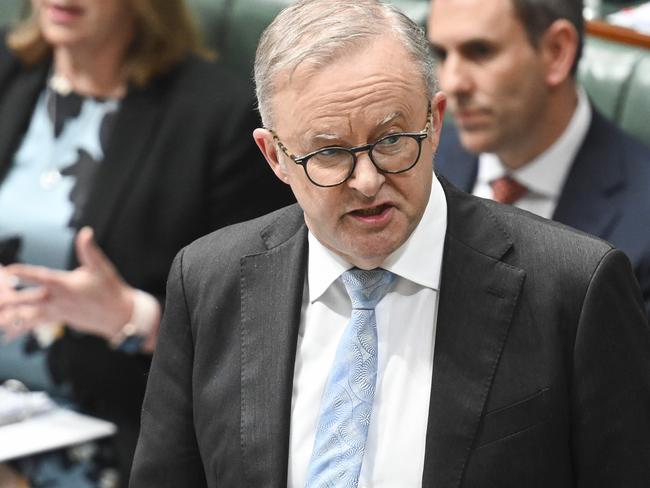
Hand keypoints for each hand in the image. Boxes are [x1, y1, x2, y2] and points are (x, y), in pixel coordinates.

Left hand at [0, 227, 133, 340]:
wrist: (119, 316)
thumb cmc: (110, 290)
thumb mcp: (102, 268)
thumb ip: (89, 250)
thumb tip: (85, 232)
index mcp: (66, 285)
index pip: (41, 277)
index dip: (23, 273)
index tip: (8, 270)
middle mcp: (58, 300)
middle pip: (27, 300)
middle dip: (9, 300)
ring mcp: (57, 312)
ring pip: (28, 316)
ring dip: (11, 317)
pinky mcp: (59, 319)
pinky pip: (36, 325)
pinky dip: (21, 329)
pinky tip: (8, 335)